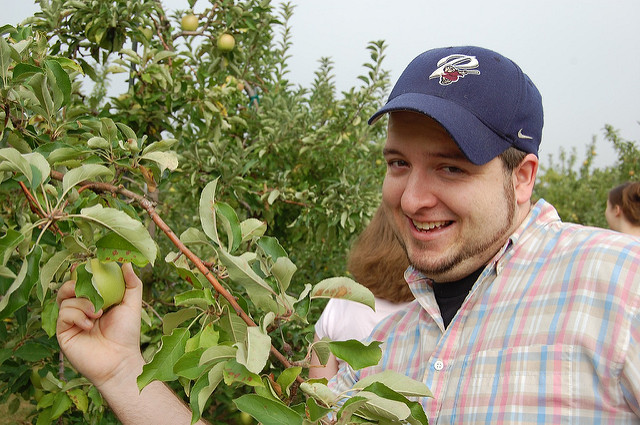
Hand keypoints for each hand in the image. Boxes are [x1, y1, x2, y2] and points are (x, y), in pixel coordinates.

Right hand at [56, 263, 143, 388]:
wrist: (119, 360)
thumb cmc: (127, 334)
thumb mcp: (132, 305)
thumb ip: (132, 284)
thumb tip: (127, 263)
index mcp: (95, 300)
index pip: (82, 282)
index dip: (80, 272)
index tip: (82, 265)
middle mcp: (80, 309)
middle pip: (68, 288)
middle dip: (76, 284)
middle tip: (90, 288)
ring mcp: (71, 321)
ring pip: (65, 300)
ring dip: (82, 303)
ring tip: (97, 313)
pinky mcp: (64, 333)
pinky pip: (63, 315)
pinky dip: (77, 316)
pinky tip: (89, 325)